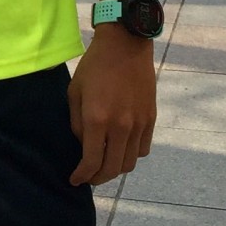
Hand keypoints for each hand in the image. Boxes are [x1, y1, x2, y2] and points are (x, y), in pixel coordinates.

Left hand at [67, 25, 156, 186]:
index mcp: (98, 120)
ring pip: (130, 163)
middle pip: (112, 168)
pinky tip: (122, 150)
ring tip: (105, 165)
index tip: (75, 180)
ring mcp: (139, 124)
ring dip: (116, 169)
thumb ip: (77, 124)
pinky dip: (131, 156)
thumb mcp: (75, 92)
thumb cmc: (94, 66)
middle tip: (89, 177)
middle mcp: (121, 127)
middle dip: (98, 178)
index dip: (82, 176)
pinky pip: (143, 149)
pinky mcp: (151, 119)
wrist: (126, 45)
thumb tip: (83, 146)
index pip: (91, 162)